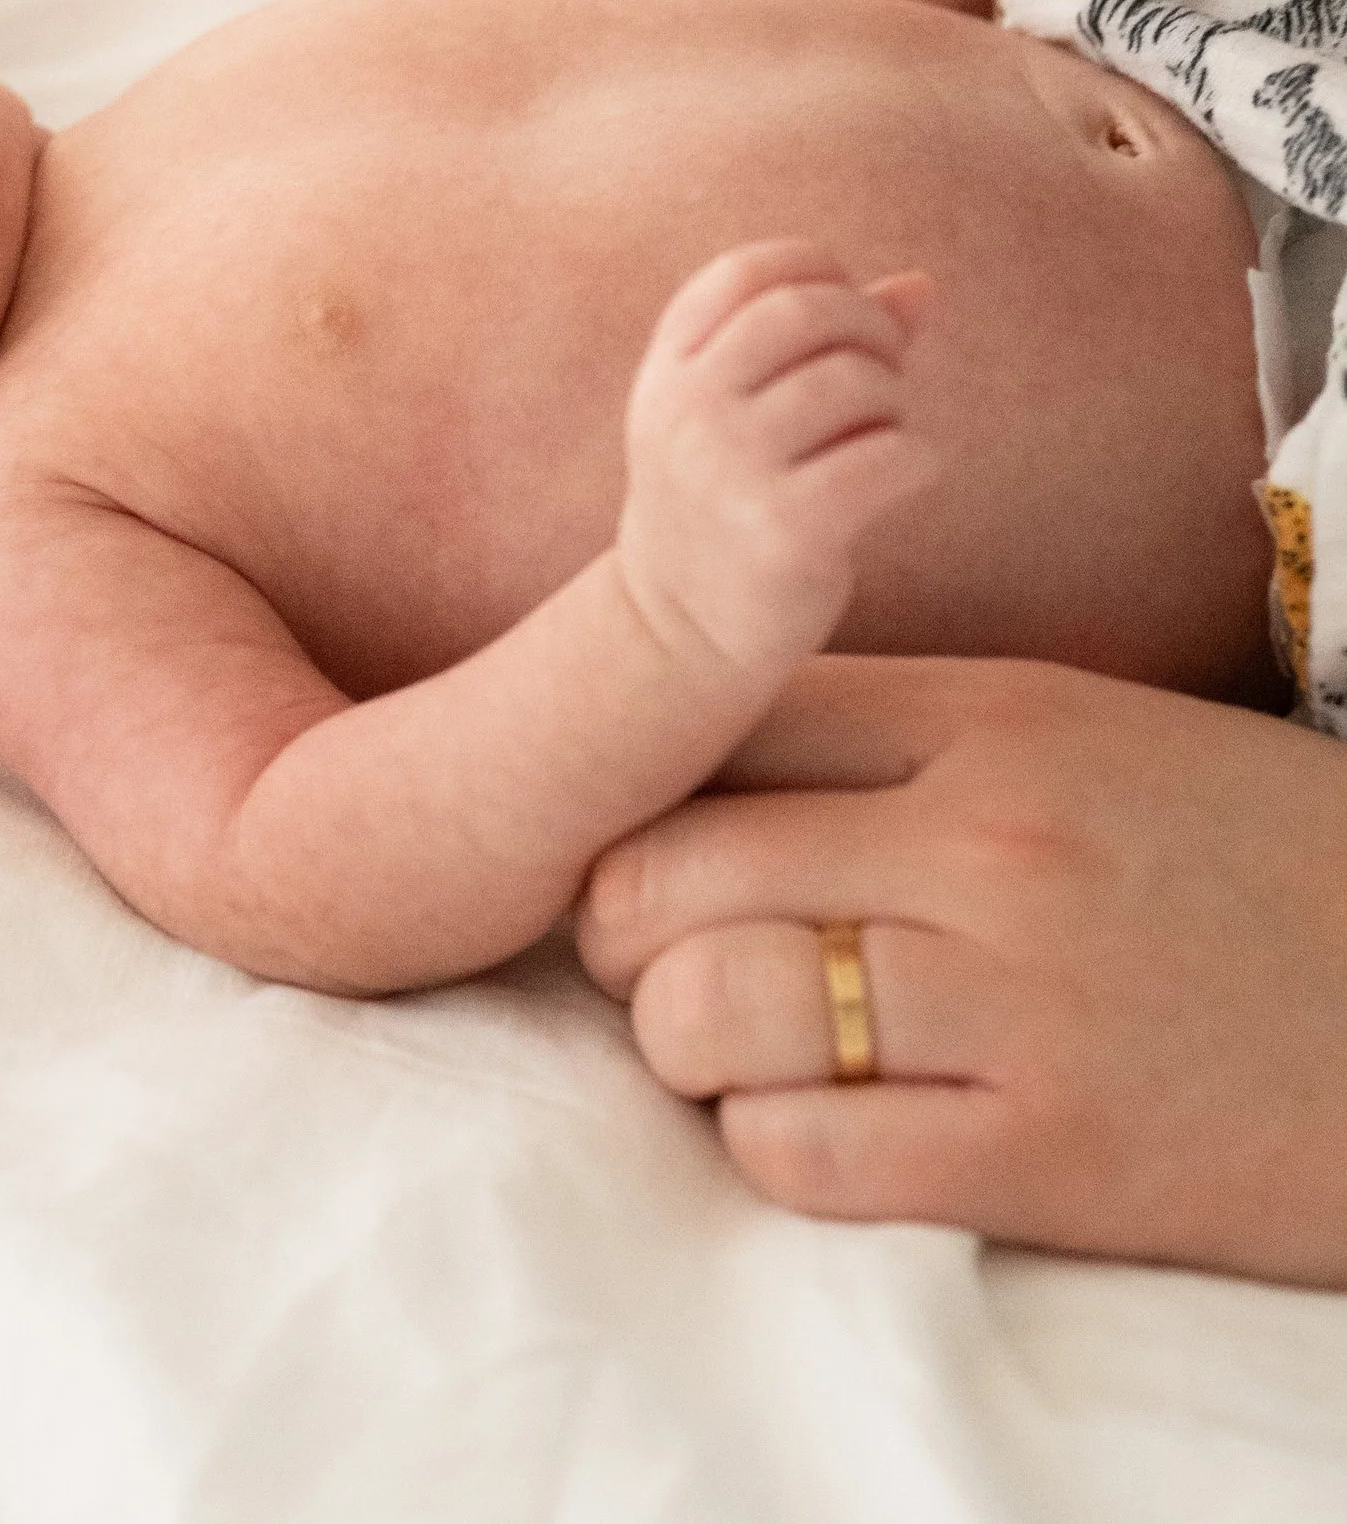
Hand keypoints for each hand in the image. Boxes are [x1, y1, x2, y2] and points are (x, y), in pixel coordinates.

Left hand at [577, 656, 1346, 1280]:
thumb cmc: (1251, 866)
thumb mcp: (1086, 735)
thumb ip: (906, 734)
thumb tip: (707, 758)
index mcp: (993, 713)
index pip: (725, 717)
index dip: (643, 781)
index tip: (643, 833)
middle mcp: (988, 839)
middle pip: (674, 863)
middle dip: (619, 921)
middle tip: (642, 956)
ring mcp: (1017, 1000)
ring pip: (712, 1008)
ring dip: (679, 1041)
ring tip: (719, 1048)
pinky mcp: (1052, 1157)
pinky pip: (805, 1152)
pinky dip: (767, 1146)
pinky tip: (810, 1128)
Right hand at [618, 243, 937, 684]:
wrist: (679, 631)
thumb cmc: (727, 502)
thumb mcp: (738, 412)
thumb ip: (820, 342)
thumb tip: (924, 285)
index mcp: (668, 369)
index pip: (746, 272)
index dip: (816, 269)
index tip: (847, 309)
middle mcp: (688, 409)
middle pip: (804, 311)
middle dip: (869, 328)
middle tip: (887, 369)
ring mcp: (730, 468)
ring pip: (852, 380)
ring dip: (894, 398)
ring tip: (886, 430)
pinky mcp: (785, 530)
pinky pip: (888, 455)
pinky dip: (919, 457)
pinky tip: (907, 473)